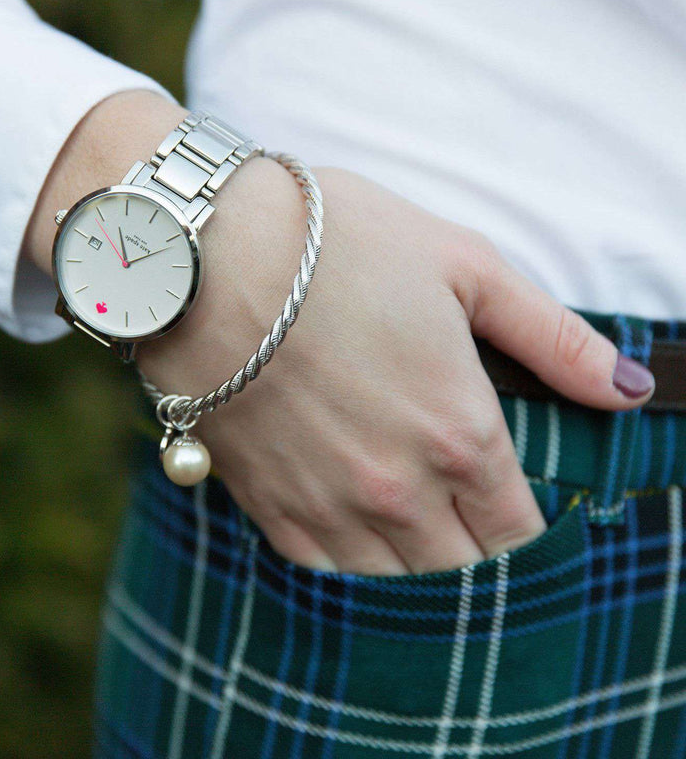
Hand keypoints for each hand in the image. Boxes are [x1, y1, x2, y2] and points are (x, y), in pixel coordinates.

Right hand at [23, 91, 653, 575]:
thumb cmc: (335, 244)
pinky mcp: (269, 509)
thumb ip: (553, 337)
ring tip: (414, 528)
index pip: (520, 532)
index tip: (513, 508)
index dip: (529, 530)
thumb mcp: (463, 265)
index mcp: (459, 433)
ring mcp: (328, 507)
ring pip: (398, 588)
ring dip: (417, 566)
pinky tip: (355, 526)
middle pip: (464, 574)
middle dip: (478, 554)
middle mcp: (398, 490)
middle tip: (467, 519)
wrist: (203, 253)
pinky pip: (328, 575)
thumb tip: (628, 389)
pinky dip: (354, 564)